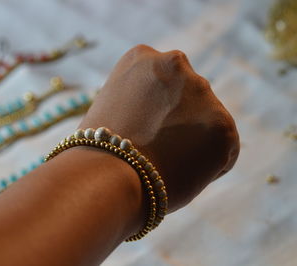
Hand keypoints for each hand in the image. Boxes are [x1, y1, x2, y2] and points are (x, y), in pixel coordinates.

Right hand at [79, 45, 239, 212]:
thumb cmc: (101, 152)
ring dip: (194, 141)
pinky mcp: (223, 125)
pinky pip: (223, 151)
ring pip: (207, 123)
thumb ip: (140, 101)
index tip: (140, 132)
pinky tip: (181, 172)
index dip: (154, 114)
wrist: (106, 176)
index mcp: (141, 57)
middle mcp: (175, 63)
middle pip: (189, 98)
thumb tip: (164, 116)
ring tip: (166, 162)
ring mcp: (201, 92)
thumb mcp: (113, 108)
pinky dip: (209, 167)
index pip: (165, 85)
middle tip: (157, 148)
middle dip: (180, 122)